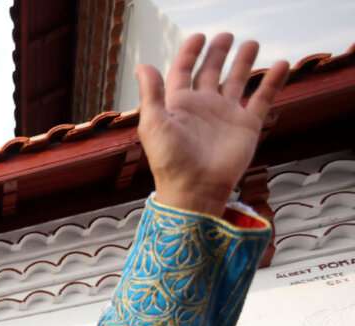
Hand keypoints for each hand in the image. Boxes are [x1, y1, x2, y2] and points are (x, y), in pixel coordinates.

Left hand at [137, 33, 288, 214]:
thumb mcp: (154, 124)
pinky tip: (281, 64)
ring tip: (251, 43)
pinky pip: (262, 98)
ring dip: (243, 63)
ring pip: (236, 81)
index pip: (184, 71)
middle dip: (217, 54)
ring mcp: (225, 115)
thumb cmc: (170, 161)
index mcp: (178, 105)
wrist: (195, 189)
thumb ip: (151, 93)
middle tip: (226, 35)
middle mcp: (203, 107)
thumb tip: (143, 65)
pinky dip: (272, 81)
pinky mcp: (246, 125)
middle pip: (210, 72)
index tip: (199, 37)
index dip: (190, 53)